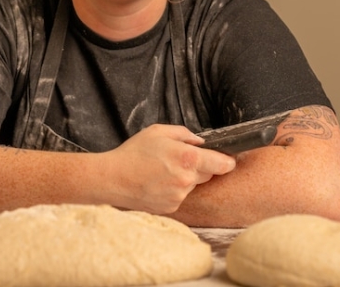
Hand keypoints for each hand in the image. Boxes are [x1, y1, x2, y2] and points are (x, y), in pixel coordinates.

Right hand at [102, 124, 235, 214]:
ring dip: (186, 178)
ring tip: (163, 171)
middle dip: (200, 167)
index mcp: (187, 159)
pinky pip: (181, 196)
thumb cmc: (134, 152)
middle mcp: (187, 180)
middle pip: (208, 174)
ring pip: (193, 185)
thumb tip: (200, 142)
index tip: (227, 159)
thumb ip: (184, 134)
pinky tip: (158, 182)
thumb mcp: (158, 132)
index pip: (222, 164)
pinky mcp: (171, 208)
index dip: (227, 161)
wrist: (112, 179)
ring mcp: (179, 196)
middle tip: (179, 159)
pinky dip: (174, 189)